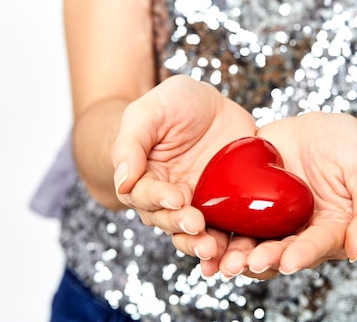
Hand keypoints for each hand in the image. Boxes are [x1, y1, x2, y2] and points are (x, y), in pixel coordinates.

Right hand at [111, 75, 256, 264]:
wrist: (210, 105)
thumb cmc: (172, 104)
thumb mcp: (149, 111)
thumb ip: (131, 143)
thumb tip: (122, 181)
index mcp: (145, 178)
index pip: (145, 195)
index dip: (158, 198)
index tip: (175, 197)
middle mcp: (170, 197)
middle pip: (169, 220)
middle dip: (181, 225)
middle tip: (196, 224)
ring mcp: (199, 203)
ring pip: (195, 233)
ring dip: (201, 244)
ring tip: (212, 248)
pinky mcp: (226, 204)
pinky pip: (226, 228)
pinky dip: (230, 243)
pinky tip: (234, 253)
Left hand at [216, 113, 356, 278]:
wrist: (320, 128)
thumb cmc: (352, 149)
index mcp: (330, 230)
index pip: (316, 246)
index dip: (303, 254)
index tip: (288, 262)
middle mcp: (298, 231)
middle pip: (279, 251)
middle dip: (262, 259)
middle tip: (245, 263)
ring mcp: (271, 218)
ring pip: (252, 242)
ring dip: (236, 254)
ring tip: (221, 261)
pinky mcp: (248, 200)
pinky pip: (231, 218)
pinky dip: (218, 230)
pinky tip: (202, 236)